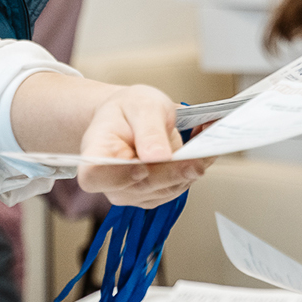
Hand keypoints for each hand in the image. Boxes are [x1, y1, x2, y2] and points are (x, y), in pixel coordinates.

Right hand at [72, 84, 211, 208]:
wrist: (133, 118)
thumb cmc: (129, 110)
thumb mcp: (141, 106)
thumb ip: (149, 130)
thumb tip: (158, 157)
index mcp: (95, 153)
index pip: (95, 175)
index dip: (117, 175)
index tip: (142, 167)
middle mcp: (110, 181)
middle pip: (140, 186)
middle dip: (173, 171)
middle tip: (198, 154)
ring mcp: (132, 193)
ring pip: (165, 190)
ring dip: (189, 167)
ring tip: (206, 139)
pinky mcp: (153, 195)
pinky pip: (178, 186)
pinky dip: (194, 168)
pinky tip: (203, 149)